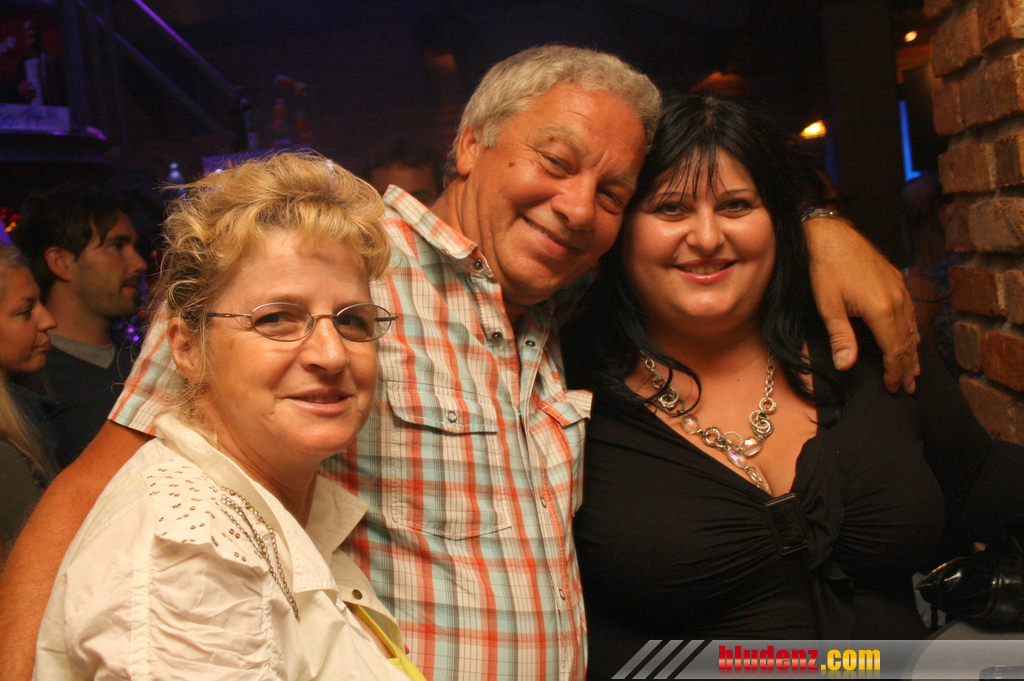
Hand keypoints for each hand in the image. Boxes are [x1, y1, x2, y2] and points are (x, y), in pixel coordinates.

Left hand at [806, 216, 919, 392]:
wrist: (829, 233)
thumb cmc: (824, 267)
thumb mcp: (828, 305)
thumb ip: (840, 337)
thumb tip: (846, 365)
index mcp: (882, 309)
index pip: (895, 350)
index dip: (895, 372)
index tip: (893, 388)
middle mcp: (897, 299)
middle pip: (908, 341)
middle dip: (908, 367)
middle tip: (908, 388)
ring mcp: (899, 288)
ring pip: (912, 327)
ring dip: (912, 350)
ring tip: (912, 370)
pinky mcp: (896, 280)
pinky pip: (910, 312)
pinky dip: (911, 330)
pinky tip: (909, 337)